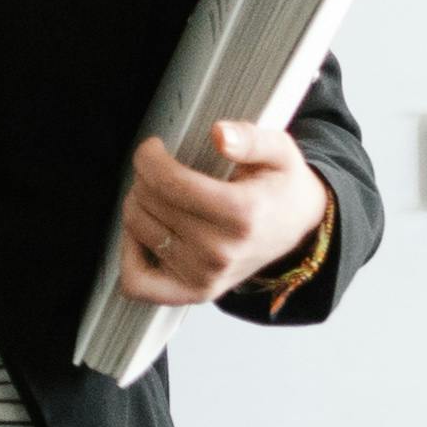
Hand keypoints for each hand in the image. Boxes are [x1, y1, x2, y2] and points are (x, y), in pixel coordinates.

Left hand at [117, 119, 327, 305]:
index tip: (153, 149)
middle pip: (149, 202)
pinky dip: (130, 254)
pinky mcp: (193, 292)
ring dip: (138, 206)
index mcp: (242, 214)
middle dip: (146, 178)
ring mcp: (205, 276)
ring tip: (158, 196)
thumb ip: (251, 138)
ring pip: (137, 230)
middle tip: (161, 171)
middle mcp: (221, 251)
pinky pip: (136, 281)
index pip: (169, 182)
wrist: (296, 229)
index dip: (149, 158)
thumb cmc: (280, 187)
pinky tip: (146, 232)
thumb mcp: (279, 151)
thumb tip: (219, 134)